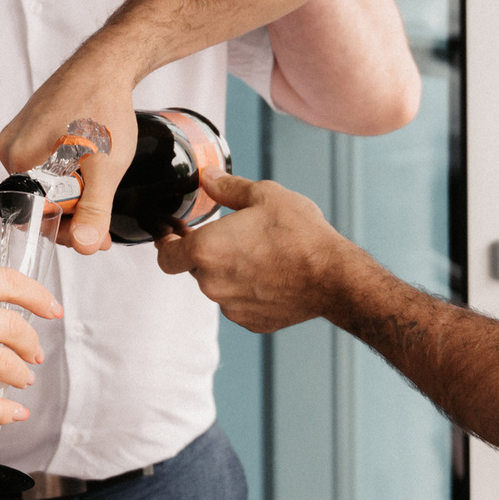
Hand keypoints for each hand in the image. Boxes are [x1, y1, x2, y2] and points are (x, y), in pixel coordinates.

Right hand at [0, 60, 139, 254]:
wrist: (108, 65)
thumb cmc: (103, 105)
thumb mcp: (104, 167)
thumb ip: (94, 210)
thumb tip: (83, 246)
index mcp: (17, 158)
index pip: (32, 216)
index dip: (65, 231)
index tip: (92, 234)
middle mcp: (10, 148)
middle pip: (37, 202)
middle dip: (71, 215)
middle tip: (101, 217)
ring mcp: (19, 137)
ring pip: (43, 185)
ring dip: (71, 194)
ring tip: (98, 183)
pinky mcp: (31, 129)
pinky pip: (45, 165)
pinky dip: (67, 173)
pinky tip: (88, 166)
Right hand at [0, 261, 61, 422]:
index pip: (9, 284)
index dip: (38, 298)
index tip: (52, 310)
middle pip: (11, 328)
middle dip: (30, 344)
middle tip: (34, 353)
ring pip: (1, 364)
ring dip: (19, 374)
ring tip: (22, 378)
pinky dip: (1, 410)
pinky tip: (13, 412)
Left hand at [152, 171, 364, 332]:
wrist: (333, 277)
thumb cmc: (300, 236)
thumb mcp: (264, 195)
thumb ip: (227, 187)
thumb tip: (208, 178)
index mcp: (206, 250)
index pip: (166, 255)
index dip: (167, 243)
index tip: (173, 234)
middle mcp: (211, 283)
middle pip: (194, 268)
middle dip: (206, 253)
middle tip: (232, 237)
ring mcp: (230, 306)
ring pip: (218, 286)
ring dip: (228, 272)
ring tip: (259, 254)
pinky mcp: (250, 322)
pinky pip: (238, 303)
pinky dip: (247, 291)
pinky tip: (270, 275)